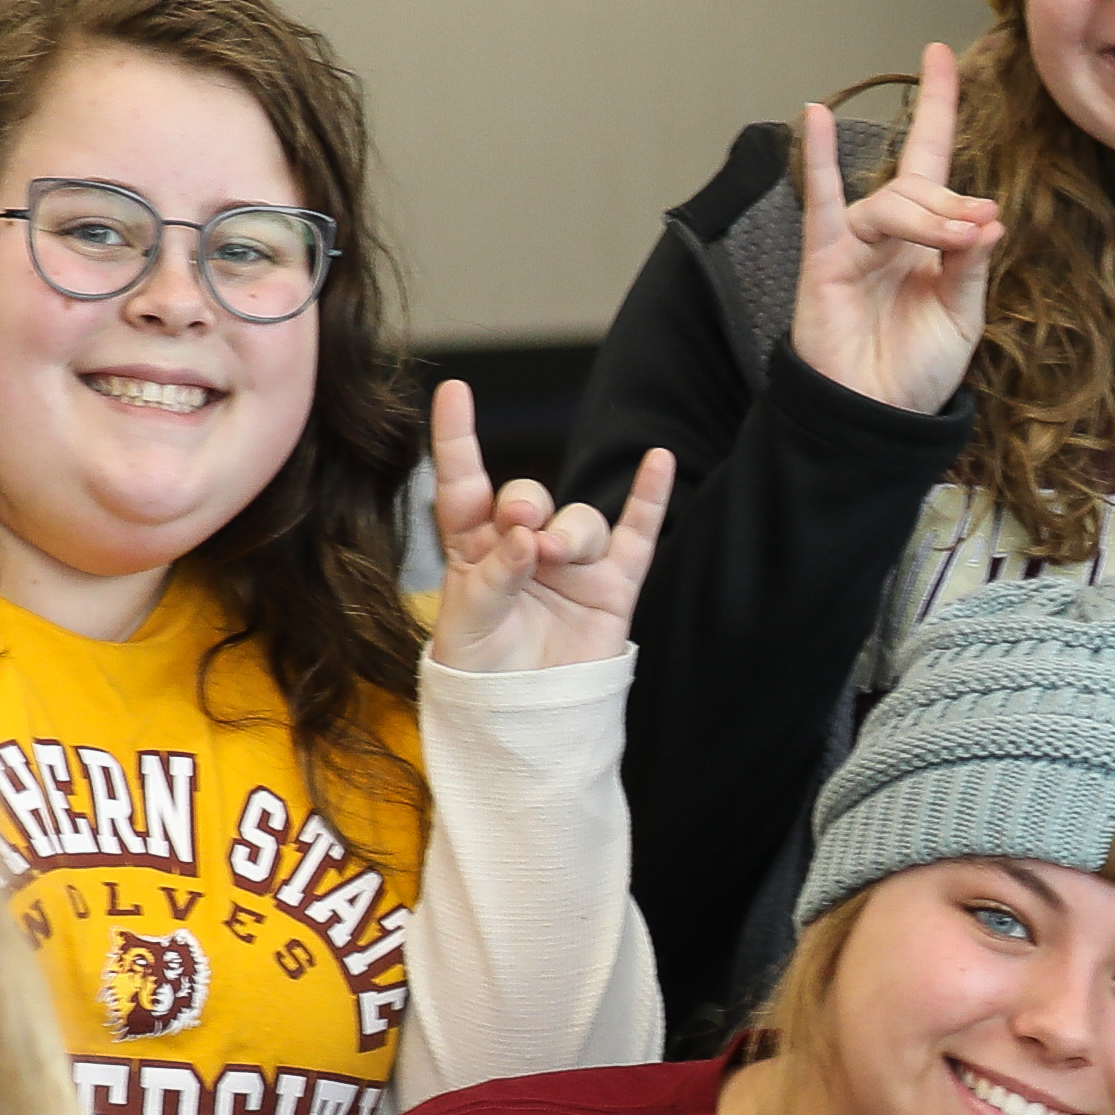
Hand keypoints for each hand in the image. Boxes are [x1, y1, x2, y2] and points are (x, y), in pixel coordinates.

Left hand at [427, 375, 672, 676]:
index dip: (458, 437)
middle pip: (529, 497)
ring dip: (569, 531)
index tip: (454, 392)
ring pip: (579, 519)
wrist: (525, 722)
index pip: (463, 483)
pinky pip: (638, 532)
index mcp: (473, 549)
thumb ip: (490, 580)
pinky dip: (651, 496)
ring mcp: (572, 564)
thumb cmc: (483, 676)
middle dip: (524, 501)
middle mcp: (523, 547)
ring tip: (554, 558)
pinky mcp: (613, 584)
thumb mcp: (466, 629)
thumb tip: (525, 537)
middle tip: (519, 523)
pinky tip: (660, 461)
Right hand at [787, 41, 1002, 419]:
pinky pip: (821, 204)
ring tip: (955, 237)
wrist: (879, 417)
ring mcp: (855, 242)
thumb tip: (988, 219)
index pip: (935, 162)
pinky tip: (813, 117)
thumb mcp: (962, 316)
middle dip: (953, 202)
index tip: (944, 55)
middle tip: (976, 227)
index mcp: (928, 239)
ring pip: (892, 203)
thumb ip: (970, 265)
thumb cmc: (918, 369)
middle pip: (921, 185)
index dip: (940, 109)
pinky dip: (817, 160)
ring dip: (927, 216)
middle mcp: (891, 232)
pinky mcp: (825, 260)